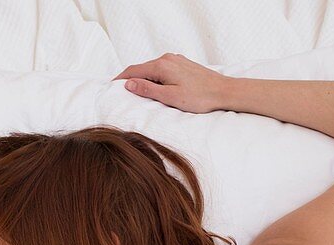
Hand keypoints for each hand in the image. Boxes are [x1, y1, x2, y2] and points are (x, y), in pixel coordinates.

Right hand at [113, 52, 230, 113]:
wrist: (223, 91)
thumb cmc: (199, 97)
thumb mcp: (168, 96)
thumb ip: (147, 89)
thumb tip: (128, 84)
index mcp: (162, 65)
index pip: (133, 70)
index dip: (120, 79)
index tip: (110, 87)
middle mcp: (168, 59)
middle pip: (142, 69)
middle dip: (131, 79)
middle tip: (121, 93)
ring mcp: (176, 60)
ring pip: (153, 69)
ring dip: (143, 79)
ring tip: (137, 93)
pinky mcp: (183, 65)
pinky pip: (162, 70)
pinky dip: (155, 78)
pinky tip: (155, 88)